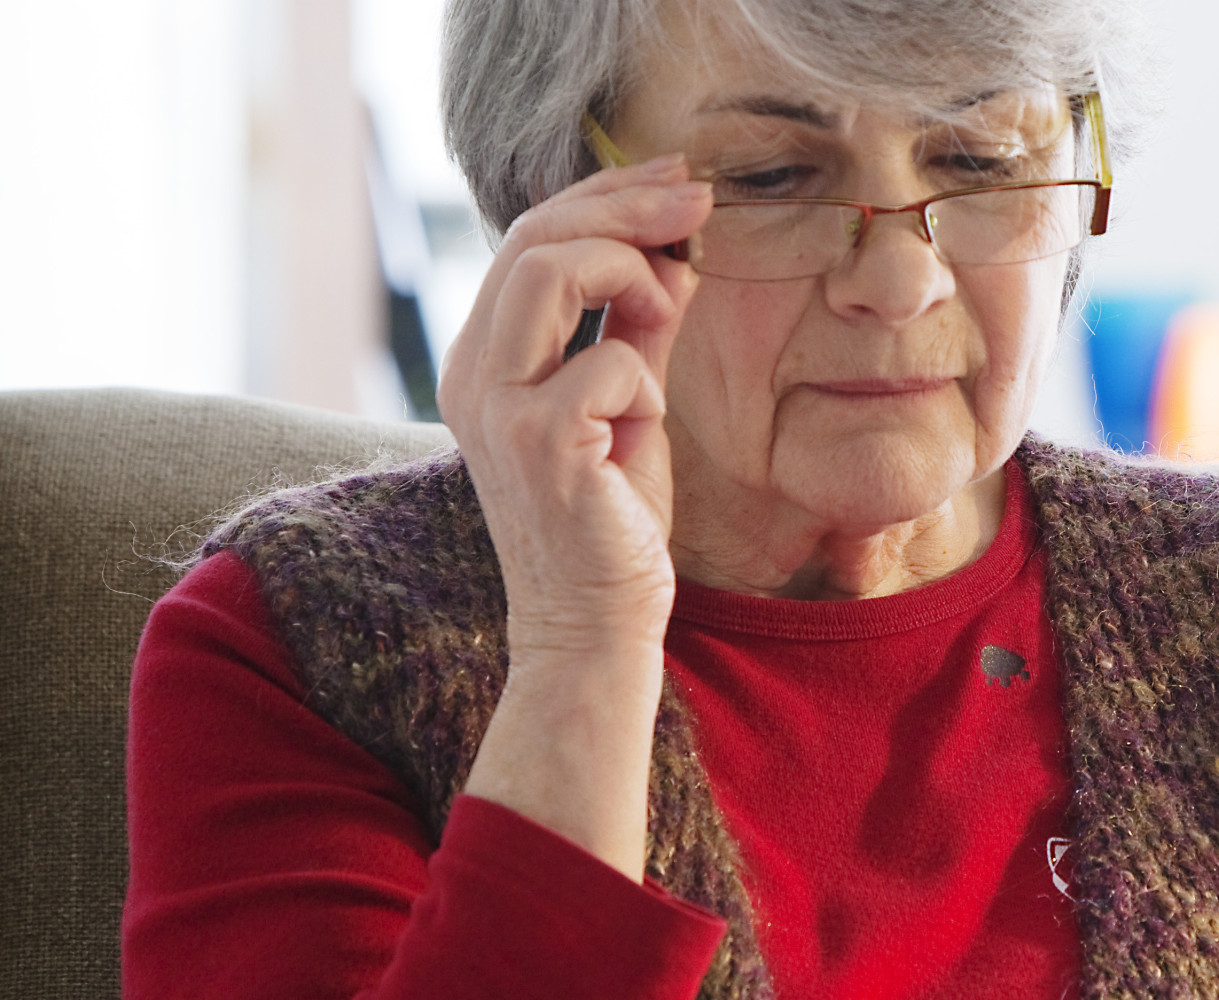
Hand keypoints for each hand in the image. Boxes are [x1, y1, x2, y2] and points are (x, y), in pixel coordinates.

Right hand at [439, 155, 710, 879]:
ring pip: (549, 270)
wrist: (597, 627)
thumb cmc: (611, 521)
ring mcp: (495, 408)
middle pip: (533, 235)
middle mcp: (471, 374)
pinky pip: (610, 363)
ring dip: (628, 267)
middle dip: (625, 204)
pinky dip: (646, 382)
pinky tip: (644, 429)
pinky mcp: (538, 445)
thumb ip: (638, 327)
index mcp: (483, 358)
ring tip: (669, 304)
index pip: (528, 239)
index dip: (604, 195)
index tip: (675, 181)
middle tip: (697, 199)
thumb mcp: (629, 403)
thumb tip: (672, 253)